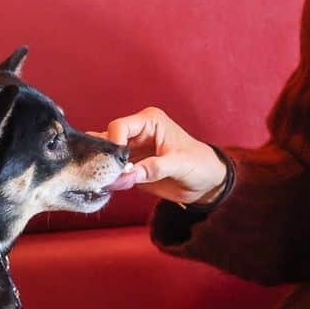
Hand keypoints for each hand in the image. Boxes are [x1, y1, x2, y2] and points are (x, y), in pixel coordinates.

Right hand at [101, 107, 226, 205]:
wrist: (206, 182)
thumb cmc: (199, 164)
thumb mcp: (181, 164)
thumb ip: (155, 168)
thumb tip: (129, 175)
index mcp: (149, 122)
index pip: (119, 127)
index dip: (114, 143)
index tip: (118, 163)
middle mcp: (136, 134)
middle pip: (107, 140)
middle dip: (104, 157)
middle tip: (105, 175)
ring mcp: (132, 151)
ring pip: (106, 156)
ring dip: (103, 169)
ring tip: (104, 181)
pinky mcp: (131, 169)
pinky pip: (112, 172)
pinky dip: (108, 179)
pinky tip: (109, 186)